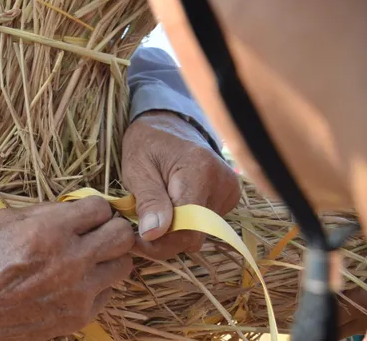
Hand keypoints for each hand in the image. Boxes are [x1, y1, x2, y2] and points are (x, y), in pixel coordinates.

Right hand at [0, 197, 134, 340]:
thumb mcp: (4, 220)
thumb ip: (44, 210)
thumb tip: (74, 207)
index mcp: (49, 230)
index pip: (100, 208)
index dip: (94, 209)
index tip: (86, 215)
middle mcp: (70, 259)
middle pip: (122, 234)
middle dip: (111, 228)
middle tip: (98, 232)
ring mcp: (79, 291)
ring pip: (123, 264)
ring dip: (109, 257)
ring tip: (90, 257)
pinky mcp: (80, 316)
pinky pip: (108, 292)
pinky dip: (97, 284)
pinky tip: (76, 282)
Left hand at [122, 111, 239, 259]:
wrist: (169, 124)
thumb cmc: (148, 142)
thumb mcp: (137, 167)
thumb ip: (148, 200)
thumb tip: (153, 234)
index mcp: (200, 171)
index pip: (188, 227)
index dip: (161, 243)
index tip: (136, 240)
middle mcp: (223, 184)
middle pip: (195, 234)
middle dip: (164, 239)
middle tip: (137, 229)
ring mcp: (230, 192)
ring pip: (200, 233)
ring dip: (173, 232)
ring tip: (151, 214)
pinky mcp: (228, 198)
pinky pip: (204, 225)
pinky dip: (183, 223)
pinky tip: (167, 209)